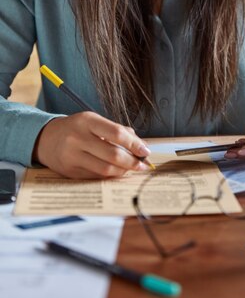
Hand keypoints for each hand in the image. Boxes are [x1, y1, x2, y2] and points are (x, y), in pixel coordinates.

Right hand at [32, 112, 151, 178]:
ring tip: (132, 168)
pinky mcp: (70, 172)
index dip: (134, 144)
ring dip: (123, 171)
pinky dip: (110, 175)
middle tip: (143, 164)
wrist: (46, 138)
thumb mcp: (94, 121)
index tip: (145, 151)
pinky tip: (117, 172)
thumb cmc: (77, 128)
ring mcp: (72, 156)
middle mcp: (78, 138)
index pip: (116, 133)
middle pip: (112, 154)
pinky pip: (96, 176)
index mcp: (87, 121)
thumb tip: (140, 145)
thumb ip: (118, 130)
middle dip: (132, 161)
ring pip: (105, 169)